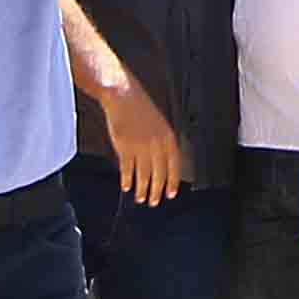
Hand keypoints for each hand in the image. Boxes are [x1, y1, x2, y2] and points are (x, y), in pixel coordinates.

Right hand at [94, 85, 185, 207]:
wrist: (124, 97)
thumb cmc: (141, 111)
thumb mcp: (159, 126)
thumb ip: (161, 144)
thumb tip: (161, 165)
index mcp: (168, 137)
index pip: (175, 165)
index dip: (173, 181)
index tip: (171, 194)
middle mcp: (157, 143)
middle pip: (159, 173)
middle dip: (157, 190)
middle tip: (154, 202)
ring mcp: (141, 146)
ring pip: (143, 174)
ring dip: (142, 189)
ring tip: (140, 198)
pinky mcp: (125, 146)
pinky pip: (127, 168)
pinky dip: (127, 179)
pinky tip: (126, 186)